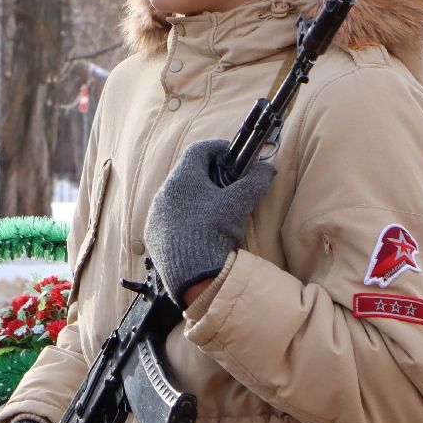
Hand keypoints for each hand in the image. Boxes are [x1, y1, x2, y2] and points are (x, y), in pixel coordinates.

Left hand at [145, 138, 275, 306]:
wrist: (193, 274)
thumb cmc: (215, 232)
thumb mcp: (239, 203)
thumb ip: (255, 181)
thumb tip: (268, 168)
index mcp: (182, 179)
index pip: (198, 151)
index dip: (217, 149)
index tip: (232, 156)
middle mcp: (164, 193)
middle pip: (187, 174)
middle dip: (208, 175)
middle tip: (228, 184)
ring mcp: (155, 214)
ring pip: (177, 197)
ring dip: (196, 198)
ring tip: (215, 211)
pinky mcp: (153, 234)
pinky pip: (169, 218)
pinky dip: (184, 218)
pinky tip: (199, 230)